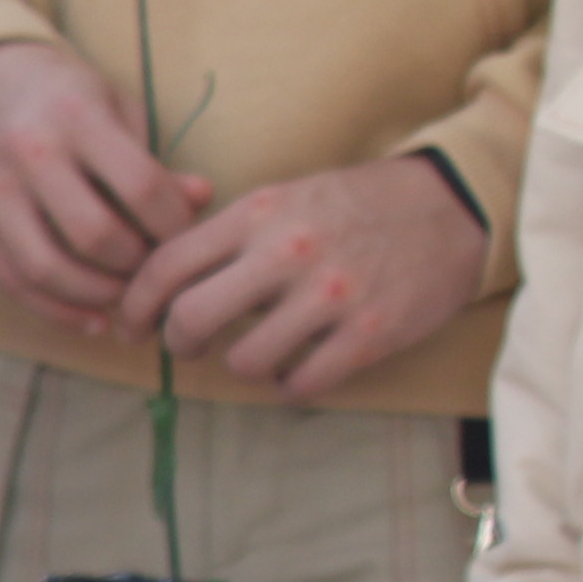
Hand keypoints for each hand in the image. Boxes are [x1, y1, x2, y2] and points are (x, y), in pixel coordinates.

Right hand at [0, 36, 207, 326]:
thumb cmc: (59, 92)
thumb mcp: (113, 105)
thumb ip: (151, 159)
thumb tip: (200, 201)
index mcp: (77, 116)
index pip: (141, 187)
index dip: (174, 224)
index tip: (187, 237)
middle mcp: (30, 153)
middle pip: (96, 236)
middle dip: (138, 265)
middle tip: (159, 270)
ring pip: (49, 269)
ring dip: (100, 295)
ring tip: (130, 296)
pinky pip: (15, 282)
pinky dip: (59, 311)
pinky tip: (95, 318)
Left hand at [109, 153, 492, 402]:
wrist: (451, 207)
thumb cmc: (355, 205)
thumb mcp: (286, 197)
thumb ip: (229, 234)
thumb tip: (161, 281)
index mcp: (260, 211)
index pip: (168, 264)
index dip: (135, 305)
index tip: (131, 326)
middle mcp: (289, 250)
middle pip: (192, 318)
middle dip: (177, 343)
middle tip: (185, 347)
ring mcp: (331, 294)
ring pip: (245, 360)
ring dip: (241, 365)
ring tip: (257, 351)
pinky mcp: (369, 333)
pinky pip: (300, 384)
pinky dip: (288, 384)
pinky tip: (295, 367)